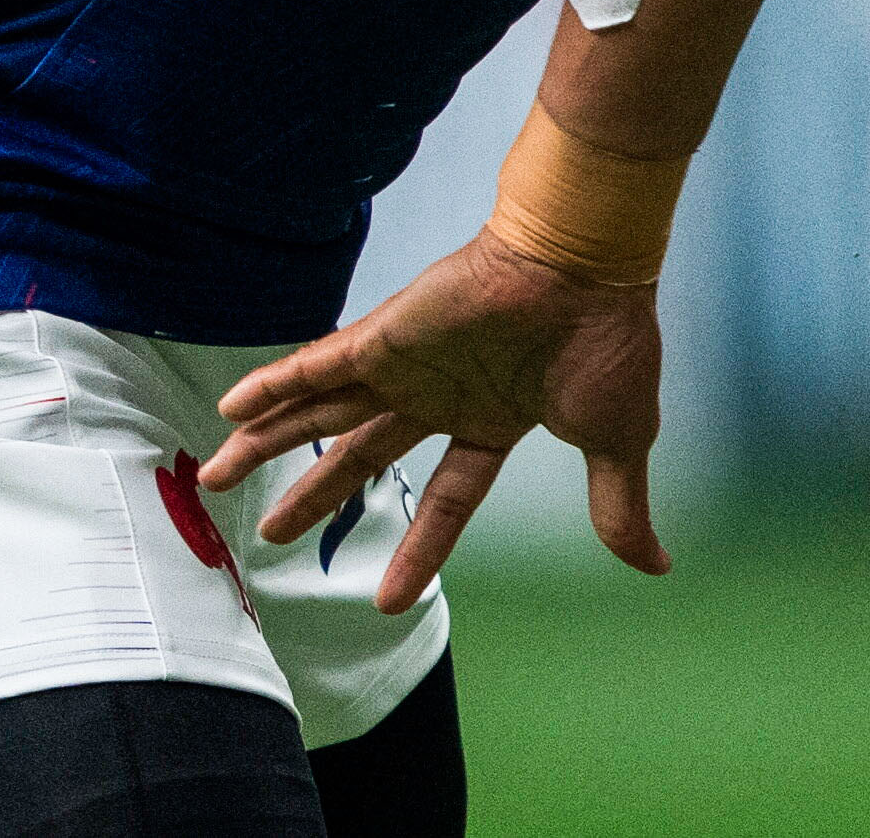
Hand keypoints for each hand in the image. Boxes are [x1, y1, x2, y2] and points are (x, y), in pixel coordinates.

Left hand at [203, 227, 668, 611]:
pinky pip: (316, 366)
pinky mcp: (386, 336)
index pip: (447, 497)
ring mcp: (407, 366)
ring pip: (323, 415)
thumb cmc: (607, 340)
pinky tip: (231, 409)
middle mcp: (439, 395)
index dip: (419, 549)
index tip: (388, 600)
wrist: (588, 268)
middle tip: (268, 531)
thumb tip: (655, 565)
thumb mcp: (618, 441)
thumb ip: (621, 505)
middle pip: (361, 455)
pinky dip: (273, 386)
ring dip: (269, 444)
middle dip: (314, 492)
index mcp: (492, 420)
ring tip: (214, 475)